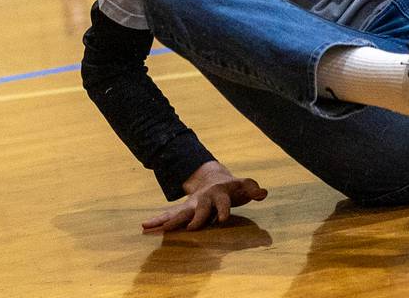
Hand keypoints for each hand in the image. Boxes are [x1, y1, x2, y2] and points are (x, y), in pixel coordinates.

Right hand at [141, 161, 266, 233]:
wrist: (214, 179)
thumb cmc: (233, 188)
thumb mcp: (244, 186)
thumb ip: (253, 189)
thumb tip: (263, 193)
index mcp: (220, 193)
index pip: (223, 202)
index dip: (223, 210)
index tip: (222, 220)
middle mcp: (204, 199)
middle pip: (199, 209)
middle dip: (196, 218)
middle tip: (191, 228)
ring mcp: (192, 205)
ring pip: (179, 212)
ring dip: (168, 220)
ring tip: (152, 226)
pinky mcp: (184, 211)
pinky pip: (168, 215)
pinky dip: (158, 220)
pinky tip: (145, 226)